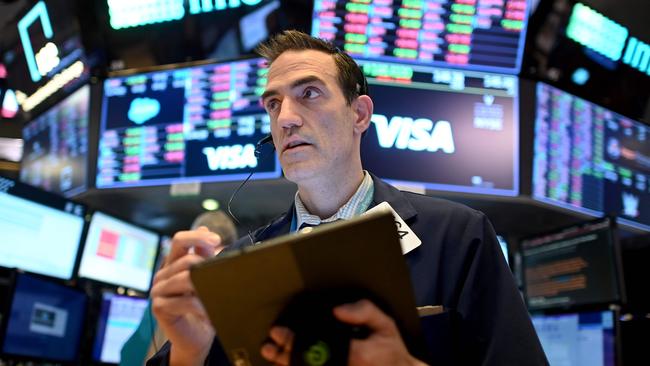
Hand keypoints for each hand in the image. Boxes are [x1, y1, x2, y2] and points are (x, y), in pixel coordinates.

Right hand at [150, 227, 223, 365]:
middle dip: (207, 267)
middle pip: (186, 259)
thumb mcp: (208, 278)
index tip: (217, 240)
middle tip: (224, 277)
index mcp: (174, 263)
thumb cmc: (204, 306)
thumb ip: (206, 256)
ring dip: (206, 288)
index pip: (179, 240)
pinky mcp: (159, 307)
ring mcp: (158, 290)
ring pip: (185, 278)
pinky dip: (202, 307)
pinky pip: (185, 301)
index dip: (197, 236)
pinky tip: (211, 313)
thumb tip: (207, 230)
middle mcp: (163, 274)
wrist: (198, 337)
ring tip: (221, 295)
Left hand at [260, 299, 426, 365]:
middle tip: (270, 346)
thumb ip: (363, 312)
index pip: (317, 348)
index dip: (294, 340)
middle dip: (286, 354)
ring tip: (272, 356)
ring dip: (288, 365)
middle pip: (308, 364)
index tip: (278, 332)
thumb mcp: (384, 324)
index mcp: (355, 354)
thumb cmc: (390, 348)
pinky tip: (287, 365)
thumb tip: (338, 310)